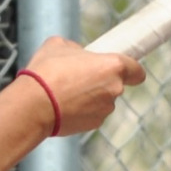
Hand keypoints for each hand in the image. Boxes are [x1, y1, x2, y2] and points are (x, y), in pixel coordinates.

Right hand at [16, 37, 145, 135]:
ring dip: (90, 97)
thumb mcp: (59, 45)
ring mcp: (105, 109)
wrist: (33, 104)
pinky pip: (92, 114)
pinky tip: (63, 106)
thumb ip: (76, 49)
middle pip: (116, 85)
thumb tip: (77, 53)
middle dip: (101, 82)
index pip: (137, 71)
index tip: (123, 69)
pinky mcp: (93, 124)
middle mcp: (115, 89)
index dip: (131, 70)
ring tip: (66, 92)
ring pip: (103, 100)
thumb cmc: (47, 71)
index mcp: (113, 66)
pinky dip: (82, 111)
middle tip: (79, 77)